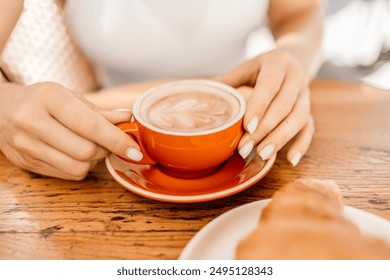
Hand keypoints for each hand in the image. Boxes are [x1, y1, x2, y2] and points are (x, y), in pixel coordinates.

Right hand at [0, 82, 142, 179]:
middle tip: (108, 142)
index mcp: (49, 98)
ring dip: (94, 161)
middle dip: (106, 149)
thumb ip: (99, 111)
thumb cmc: (41, 100)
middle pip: (87, 150)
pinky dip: (81, 167)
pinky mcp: (27, 164)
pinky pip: (69, 175)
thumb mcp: (68, 96)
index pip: (90, 125)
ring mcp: (27, 146)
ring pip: (79, 167)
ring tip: (90, 146)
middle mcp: (33, 122)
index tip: (134, 149)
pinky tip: (75, 153)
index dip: (117, 140)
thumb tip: (127, 120)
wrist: (0, 110)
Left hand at [215, 49, 313, 165]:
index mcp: (276, 63)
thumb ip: (224, 82)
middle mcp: (296, 76)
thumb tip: (193, 92)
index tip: (247, 127)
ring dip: (281, 138)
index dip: (259, 106)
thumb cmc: (260, 69)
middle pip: (284, 105)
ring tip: (262, 155)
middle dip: (265, 129)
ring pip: (299, 118)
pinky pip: (310, 127)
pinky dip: (302, 144)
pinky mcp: (309, 109)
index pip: (269, 86)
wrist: (292, 59)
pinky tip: (290, 160)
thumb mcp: (243, 69)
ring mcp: (305, 94)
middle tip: (245, 148)